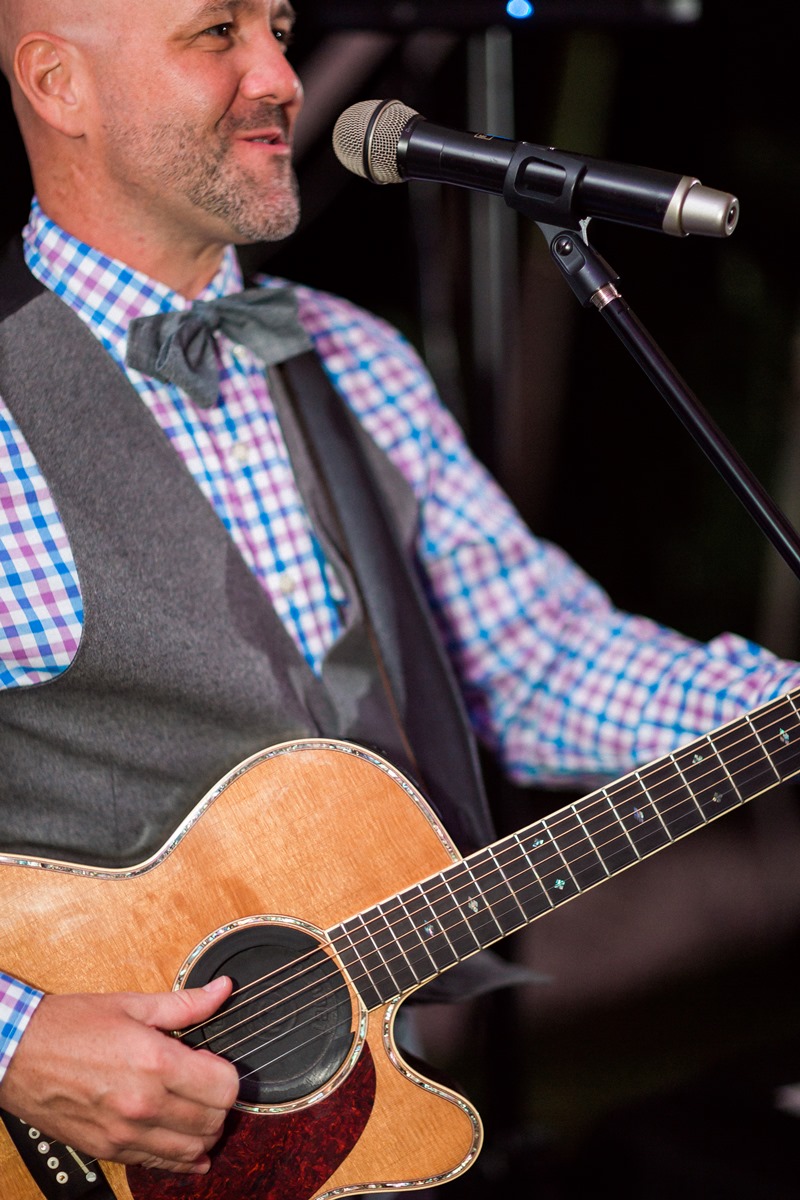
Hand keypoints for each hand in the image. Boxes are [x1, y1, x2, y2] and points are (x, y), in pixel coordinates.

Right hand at [0, 977, 239, 1173]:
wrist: (18, 1054)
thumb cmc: (69, 1026)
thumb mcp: (132, 1004)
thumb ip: (185, 1004)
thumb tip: (221, 990)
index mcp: (155, 1063)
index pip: (224, 1087)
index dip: (229, 1076)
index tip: (218, 1065)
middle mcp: (144, 1104)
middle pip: (214, 1121)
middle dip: (221, 1105)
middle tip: (210, 1087)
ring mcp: (125, 1133)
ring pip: (192, 1151)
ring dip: (205, 1134)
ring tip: (199, 1113)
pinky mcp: (109, 1150)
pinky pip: (158, 1165)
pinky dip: (181, 1160)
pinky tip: (189, 1150)